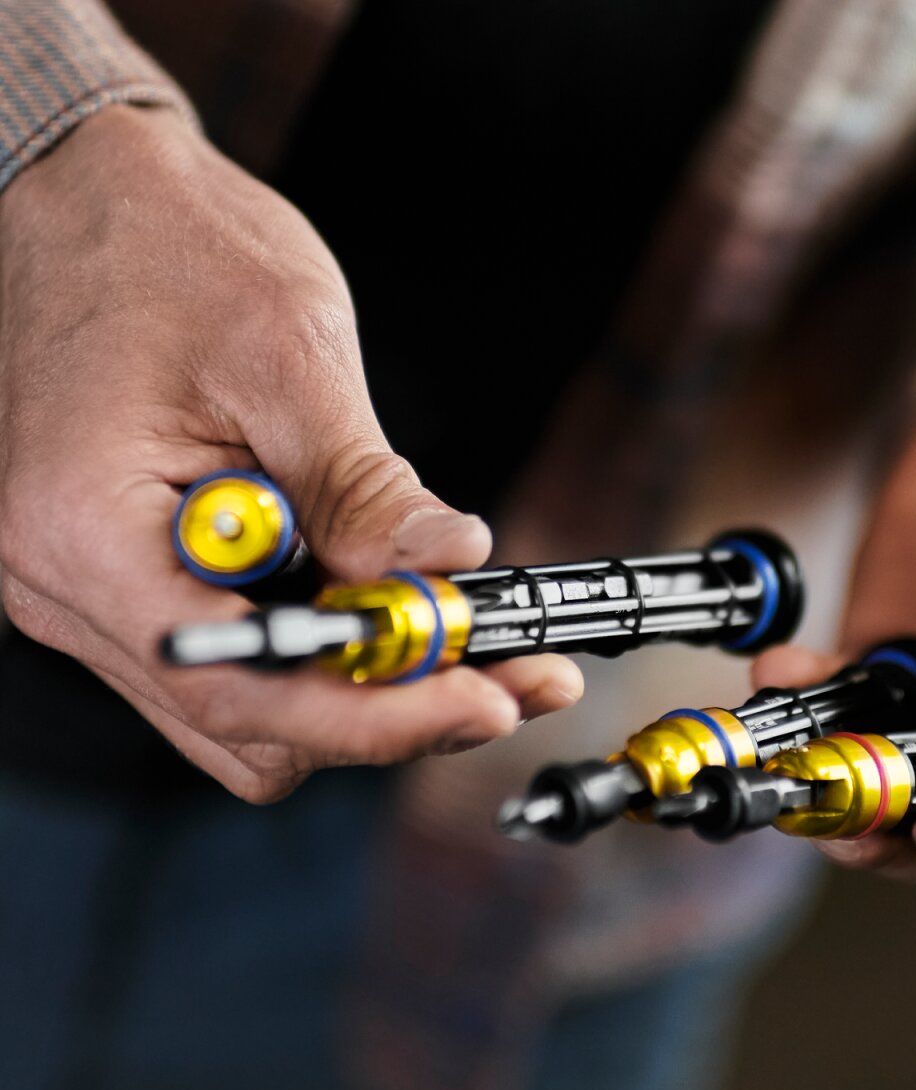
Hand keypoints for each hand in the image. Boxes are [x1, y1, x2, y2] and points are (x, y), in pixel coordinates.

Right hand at [0, 106, 582, 801]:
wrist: (85, 198)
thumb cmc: (165, 248)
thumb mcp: (288, 357)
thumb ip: (365, 486)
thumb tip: (452, 567)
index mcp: (85, 532)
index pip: (241, 684)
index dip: (375, 714)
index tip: (486, 701)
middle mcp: (73, 588)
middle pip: (252, 722)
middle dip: (385, 708)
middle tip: (499, 672)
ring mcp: (101, 594)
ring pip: (252, 707)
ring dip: (360, 686)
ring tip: (454, 627)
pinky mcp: (137, 581)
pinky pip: (242, 657)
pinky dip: (323, 645)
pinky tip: (384, 596)